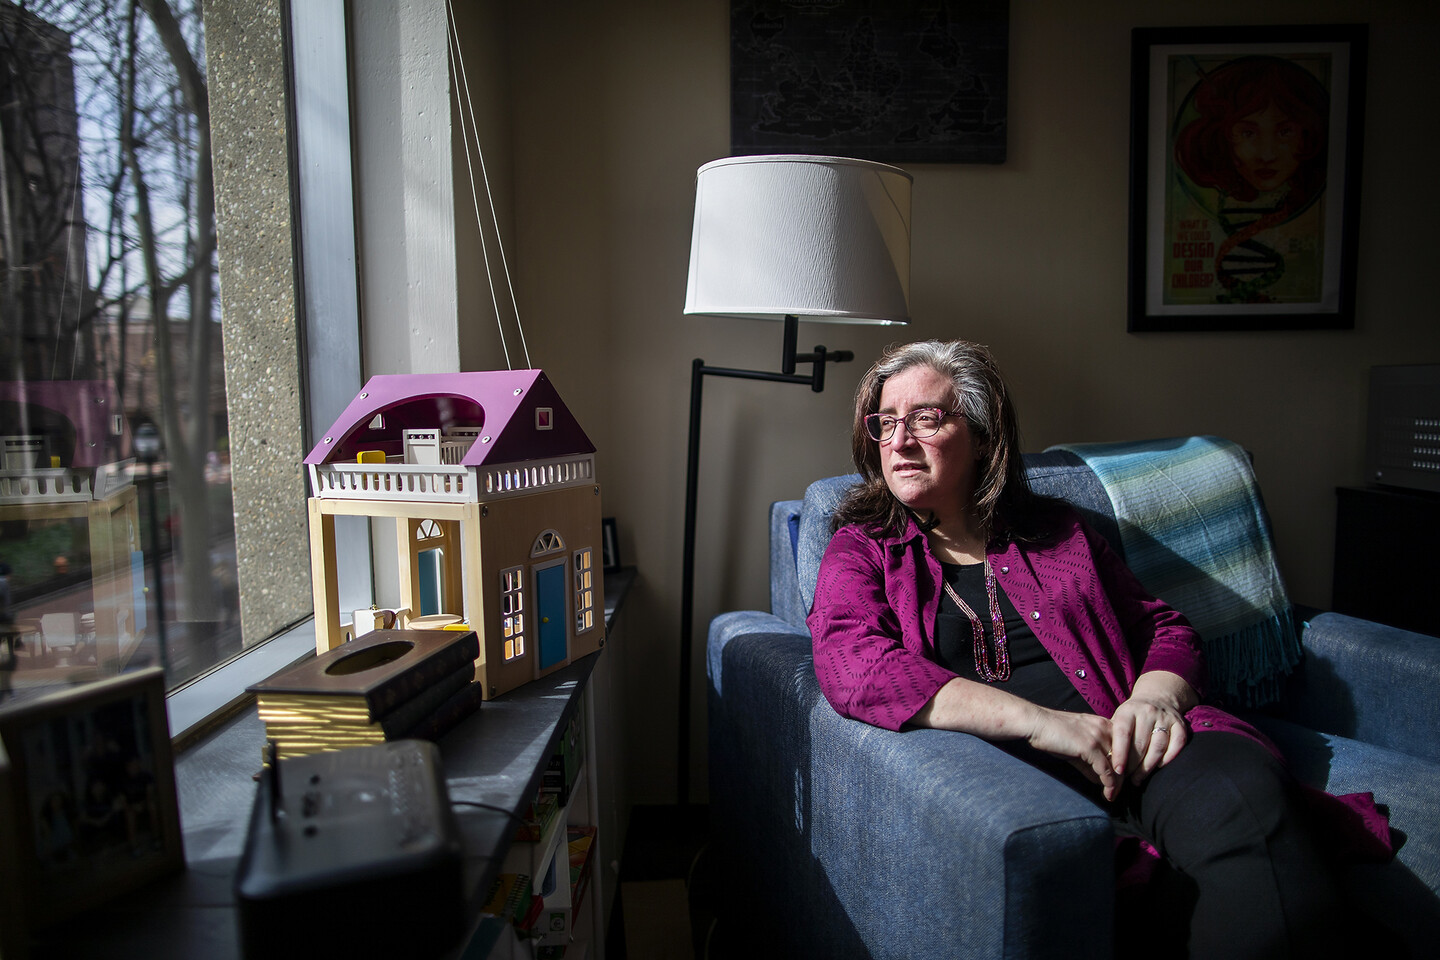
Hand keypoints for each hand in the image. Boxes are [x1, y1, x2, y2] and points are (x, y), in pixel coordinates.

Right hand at [1026, 708, 1123, 801]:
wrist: (1036, 723)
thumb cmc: (1053, 733)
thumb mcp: (1077, 746)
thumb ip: (1091, 762)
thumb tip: (1100, 780)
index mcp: (1104, 724)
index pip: (1123, 748)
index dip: (1123, 766)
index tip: (1120, 781)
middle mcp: (1105, 728)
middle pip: (1123, 757)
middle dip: (1122, 777)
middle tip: (1117, 792)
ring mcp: (1098, 737)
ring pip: (1116, 765)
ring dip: (1116, 784)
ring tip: (1112, 796)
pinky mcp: (1090, 747)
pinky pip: (1105, 770)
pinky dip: (1108, 784)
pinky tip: (1107, 793)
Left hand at [1108, 671, 1196, 786]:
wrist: (1157, 698)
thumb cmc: (1132, 717)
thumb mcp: (1119, 719)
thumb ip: (1113, 737)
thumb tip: (1105, 764)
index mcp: (1128, 711)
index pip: (1123, 734)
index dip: (1120, 754)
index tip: (1118, 771)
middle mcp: (1147, 712)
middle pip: (1141, 744)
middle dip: (1133, 765)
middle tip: (1127, 779)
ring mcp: (1165, 717)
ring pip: (1158, 747)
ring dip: (1148, 767)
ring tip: (1139, 778)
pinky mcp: (1180, 724)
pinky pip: (1177, 744)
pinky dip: (1168, 758)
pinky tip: (1158, 767)